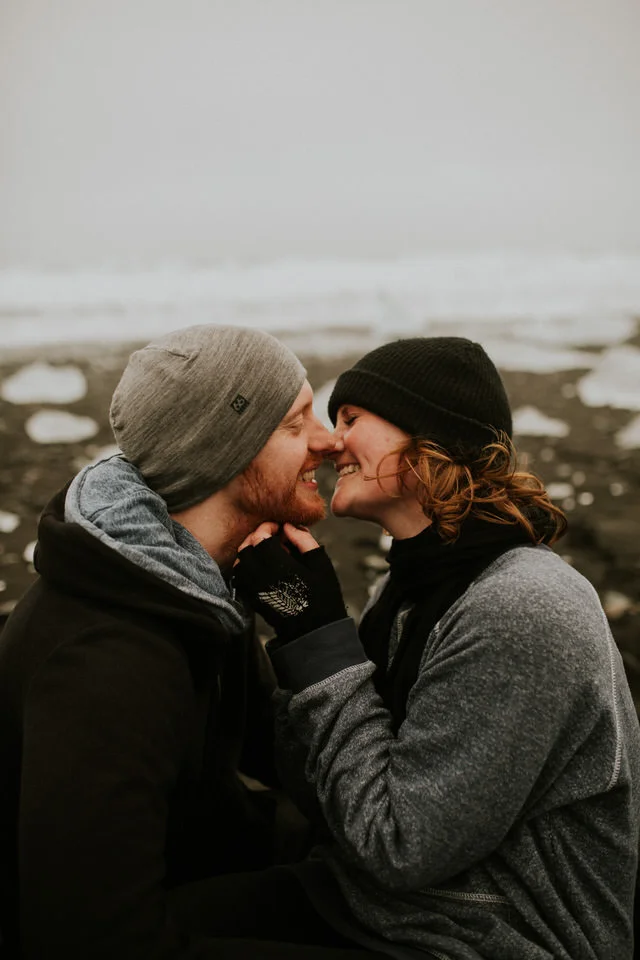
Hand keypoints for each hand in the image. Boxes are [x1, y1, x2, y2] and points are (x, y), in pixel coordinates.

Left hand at [234, 523, 347, 643]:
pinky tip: (264, 568)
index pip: (260, 537)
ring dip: (251, 551)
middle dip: (258, 537)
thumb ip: (303, 540)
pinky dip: (247, 567)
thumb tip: (288, 526)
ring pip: (240, 562)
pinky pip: (240, 577)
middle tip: (274, 537)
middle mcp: (261, 577)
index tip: (280, 527)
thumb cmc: (322, 596)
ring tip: (269, 553)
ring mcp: (254, 589)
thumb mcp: (320, 564)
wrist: (315, 631)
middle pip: (246, 547)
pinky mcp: (252, 599)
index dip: (268, 527)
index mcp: (280, 566)